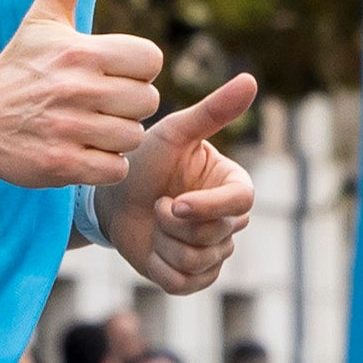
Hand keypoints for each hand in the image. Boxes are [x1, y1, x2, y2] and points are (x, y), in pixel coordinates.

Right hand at [0, 0, 169, 193]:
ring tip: (86, 128)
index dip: (135, 69)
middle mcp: (77, 89)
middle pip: (147, 101)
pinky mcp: (61, 164)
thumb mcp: (42, 18)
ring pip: (132, 137)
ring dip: (115, 137)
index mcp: (80, 52)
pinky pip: (114, 169)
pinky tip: (80, 151)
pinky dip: (103, 165)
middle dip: (127, 106)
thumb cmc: (18, 67)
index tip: (109, 73)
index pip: (150, 60)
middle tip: (96, 104)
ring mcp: (69, 128)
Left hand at [98, 70, 259, 295]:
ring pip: (199, 261)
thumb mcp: (175, 132)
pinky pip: (186, 283)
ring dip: (164, 243)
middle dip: (173, 224)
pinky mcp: (195, 277)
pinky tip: (153, 247)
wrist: (112, 198)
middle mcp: (231, 220)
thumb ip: (213, 111)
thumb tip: (251, 79)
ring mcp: (215, 250)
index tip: (174, 202)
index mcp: (234, 185)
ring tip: (154, 222)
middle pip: (215, 236)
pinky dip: (161, 267)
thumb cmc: (144, 161)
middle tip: (156, 204)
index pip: (241, 203)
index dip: (209, 207)